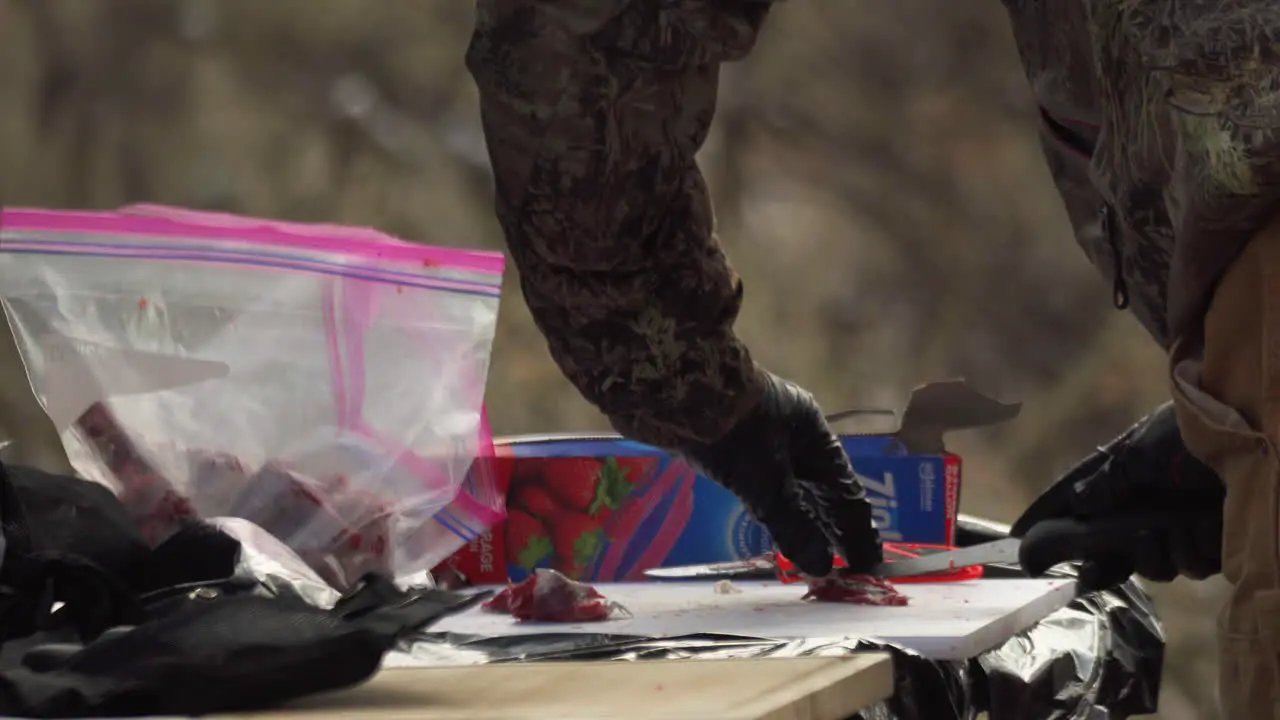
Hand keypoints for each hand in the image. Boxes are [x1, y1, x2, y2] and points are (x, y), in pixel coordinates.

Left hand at [681, 372, 883, 575]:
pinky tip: (781, 523)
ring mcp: (764, 435)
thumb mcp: (767, 483)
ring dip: (808, 518)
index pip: (846, 489)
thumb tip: (821, 566)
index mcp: (813, 432)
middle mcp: (795, 432)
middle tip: (848, 566)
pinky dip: (781, 506)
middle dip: (836, 527)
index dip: (858, 529)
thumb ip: (794, 525)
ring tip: (821, 552)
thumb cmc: (732, 434)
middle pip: (823, 487)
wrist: (678, 393)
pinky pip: (770, 481)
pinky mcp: (736, 442)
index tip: (868, 563)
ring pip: (796, 485)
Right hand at [1010, 402, 1223, 591]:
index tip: (1018, 541)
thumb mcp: (1142, 450)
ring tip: (1172, 524)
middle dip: (1108, 555)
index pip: (1074, 502)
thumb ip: (1107, 480)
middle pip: (1107, 546)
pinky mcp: (1208, 543)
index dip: (1047, 521)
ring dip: (1158, 550)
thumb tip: (1079, 503)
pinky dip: (1193, 549)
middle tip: (1101, 560)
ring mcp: (1175, 526)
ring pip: (1150, 564)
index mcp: (1121, 475)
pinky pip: (1189, 565)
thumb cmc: (1195, 434)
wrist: (1255, 438)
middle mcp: (1144, 504)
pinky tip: (1202, 526)